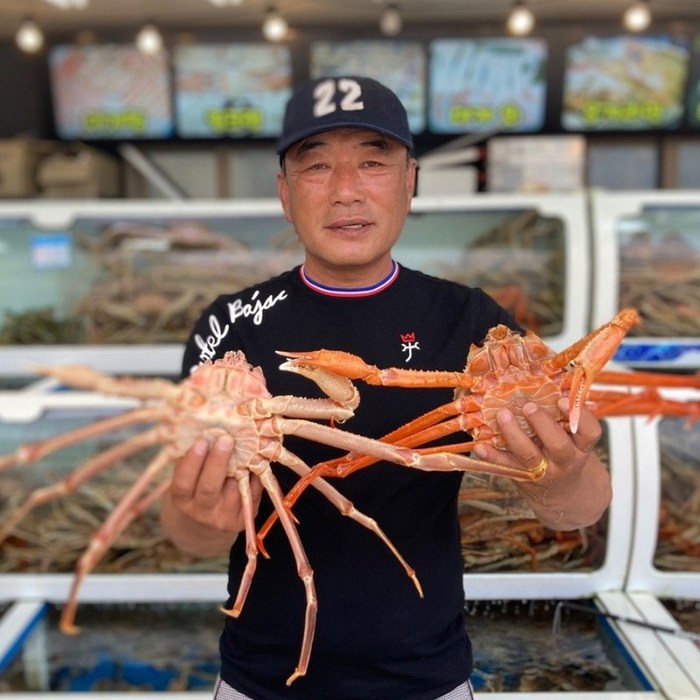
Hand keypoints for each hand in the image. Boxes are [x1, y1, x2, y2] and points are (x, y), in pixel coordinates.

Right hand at [161, 435, 262, 555]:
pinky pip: (254, 490)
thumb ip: (192, 458)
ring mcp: (225, 517)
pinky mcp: (245, 518)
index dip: (191, 463)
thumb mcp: (187, 478)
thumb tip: (203, 427)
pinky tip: (257, 454)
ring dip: (242, 462)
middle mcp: (202, 512)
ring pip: (235, 487)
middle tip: (226, 438)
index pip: (183, 483)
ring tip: (246, 439)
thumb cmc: (194, 489)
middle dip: (218, 461)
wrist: (205, 525)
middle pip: (209, 488)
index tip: (200, 441)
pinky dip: (256, 471)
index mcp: (182, 500)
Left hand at [471, 398, 610, 529]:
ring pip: (529, 456)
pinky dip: (491, 456)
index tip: (563, 400)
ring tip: (503, 415)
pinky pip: (505, 467)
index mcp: (581, 447)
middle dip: (543, 425)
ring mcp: (542, 471)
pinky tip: (479, 446)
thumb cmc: (567, 454)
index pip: (590, 432)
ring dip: (514, 435)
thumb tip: (556, 379)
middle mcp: (564, 461)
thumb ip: (568, 418)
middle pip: (558, 445)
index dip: (579, 416)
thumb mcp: (575, 439)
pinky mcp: (521, 476)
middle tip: (528, 406)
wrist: (563, 496)